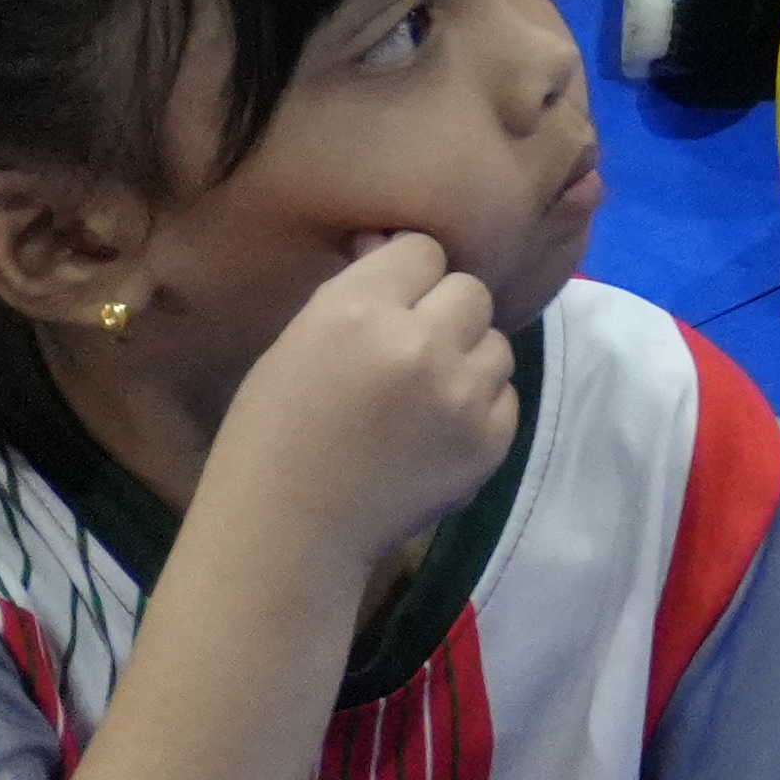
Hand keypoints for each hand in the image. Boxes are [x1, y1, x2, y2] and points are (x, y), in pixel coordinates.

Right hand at [215, 237, 517, 569]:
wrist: (288, 532)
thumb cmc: (273, 435)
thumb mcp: (298, 344)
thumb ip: (356, 292)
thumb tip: (395, 246)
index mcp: (359, 311)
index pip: (423, 250)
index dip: (405, 278)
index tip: (387, 307)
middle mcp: (421, 342)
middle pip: (470, 290)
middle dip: (443, 314)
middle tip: (406, 353)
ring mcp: (463, 394)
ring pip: (496, 342)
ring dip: (467, 359)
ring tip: (421, 398)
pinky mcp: (491, 440)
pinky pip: (506, 395)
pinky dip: (479, 407)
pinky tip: (434, 433)